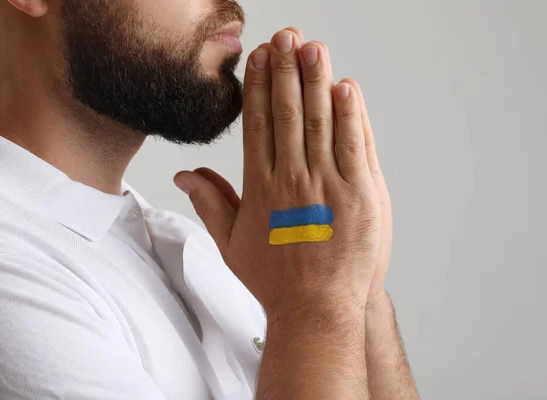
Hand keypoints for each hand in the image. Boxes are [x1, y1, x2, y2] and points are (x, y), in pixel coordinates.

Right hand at [175, 28, 384, 318]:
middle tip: (285, 36)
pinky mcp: (361, 195)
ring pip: (321, 122)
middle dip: (286, 70)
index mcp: (261, 188)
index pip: (259, 124)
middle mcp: (293, 181)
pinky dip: (350, 115)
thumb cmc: (275, 279)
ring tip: (313, 47)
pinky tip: (346, 87)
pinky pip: (354, 146)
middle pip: (288, 114)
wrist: (317, 309)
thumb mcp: (231, 243)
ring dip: (317, 81)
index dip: (259, 86)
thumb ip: (210, 202)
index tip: (260, 57)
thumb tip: (185, 174)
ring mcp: (329, 187)